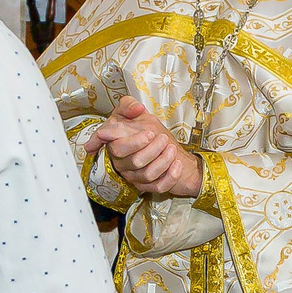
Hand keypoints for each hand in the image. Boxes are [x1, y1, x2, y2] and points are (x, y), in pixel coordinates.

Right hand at [83, 95, 204, 197]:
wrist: (162, 143)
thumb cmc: (144, 127)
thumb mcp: (134, 111)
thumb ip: (129, 105)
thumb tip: (135, 109)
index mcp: (115, 145)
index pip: (117, 148)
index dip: (133, 142)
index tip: (149, 133)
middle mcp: (122, 163)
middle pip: (134, 161)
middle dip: (152, 149)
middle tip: (163, 138)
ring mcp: (134, 176)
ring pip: (147, 175)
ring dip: (163, 161)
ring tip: (172, 148)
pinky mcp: (147, 186)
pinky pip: (158, 187)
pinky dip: (170, 176)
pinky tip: (176, 164)